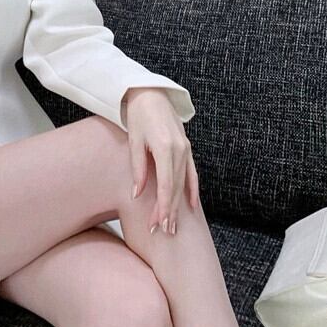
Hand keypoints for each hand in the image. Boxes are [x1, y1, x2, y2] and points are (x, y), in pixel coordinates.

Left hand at [123, 88, 198, 235]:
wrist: (151, 94)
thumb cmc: (138, 115)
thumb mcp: (134, 141)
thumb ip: (138, 168)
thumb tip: (137, 194)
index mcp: (165, 148)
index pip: (166, 185)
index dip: (162, 207)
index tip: (157, 224)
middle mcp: (180, 150)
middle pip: (176, 188)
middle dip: (169, 211)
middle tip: (164, 232)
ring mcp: (186, 149)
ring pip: (184, 183)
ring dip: (178, 205)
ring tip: (174, 225)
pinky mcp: (186, 148)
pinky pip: (192, 173)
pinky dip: (192, 189)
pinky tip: (192, 205)